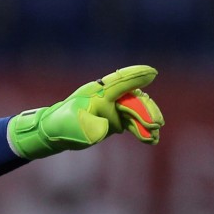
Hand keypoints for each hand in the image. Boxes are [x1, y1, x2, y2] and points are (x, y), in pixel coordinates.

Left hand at [7, 64, 162, 158]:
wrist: (57, 132)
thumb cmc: (62, 125)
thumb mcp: (71, 125)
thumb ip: (87, 126)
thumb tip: (103, 130)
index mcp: (97, 92)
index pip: (119, 82)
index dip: (136, 76)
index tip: (152, 72)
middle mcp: (108, 97)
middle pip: (134, 99)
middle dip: (146, 110)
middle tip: (156, 124)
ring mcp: (114, 108)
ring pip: (137, 112)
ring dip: (147, 123)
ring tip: (153, 137)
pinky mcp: (116, 119)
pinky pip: (134, 123)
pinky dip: (142, 131)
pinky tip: (151, 140)